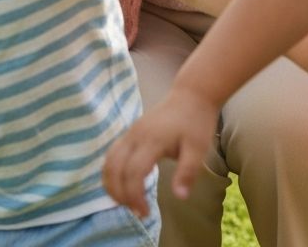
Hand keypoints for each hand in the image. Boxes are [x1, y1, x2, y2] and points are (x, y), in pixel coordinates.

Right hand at [103, 89, 217, 216]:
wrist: (191, 95)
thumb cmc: (196, 122)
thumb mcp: (198, 148)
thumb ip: (187, 172)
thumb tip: (180, 197)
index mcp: (152, 140)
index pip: (134, 173)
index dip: (135, 196)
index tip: (145, 213)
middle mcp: (136, 135)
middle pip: (115, 168)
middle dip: (120, 194)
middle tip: (136, 210)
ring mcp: (131, 132)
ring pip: (109, 161)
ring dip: (111, 184)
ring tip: (126, 201)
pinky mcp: (130, 132)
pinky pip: (112, 154)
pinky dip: (111, 173)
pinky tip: (122, 185)